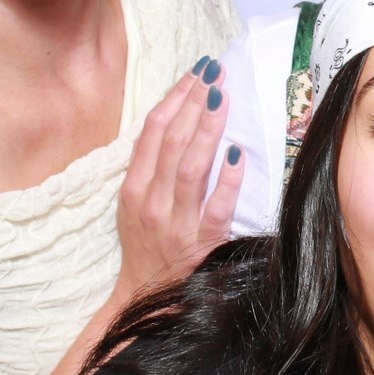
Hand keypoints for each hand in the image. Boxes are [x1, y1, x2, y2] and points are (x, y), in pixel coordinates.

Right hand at [116, 57, 242, 298]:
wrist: (147, 301)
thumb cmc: (146, 247)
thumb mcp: (135, 206)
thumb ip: (152, 168)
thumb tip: (177, 119)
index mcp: (134, 190)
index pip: (153, 133)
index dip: (174, 99)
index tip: (194, 73)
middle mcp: (151, 203)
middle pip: (173, 142)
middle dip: (194, 103)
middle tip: (214, 73)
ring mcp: (176, 224)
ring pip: (192, 168)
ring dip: (208, 129)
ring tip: (223, 97)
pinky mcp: (201, 245)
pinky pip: (217, 208)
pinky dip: (228, 180)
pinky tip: (239, 153)